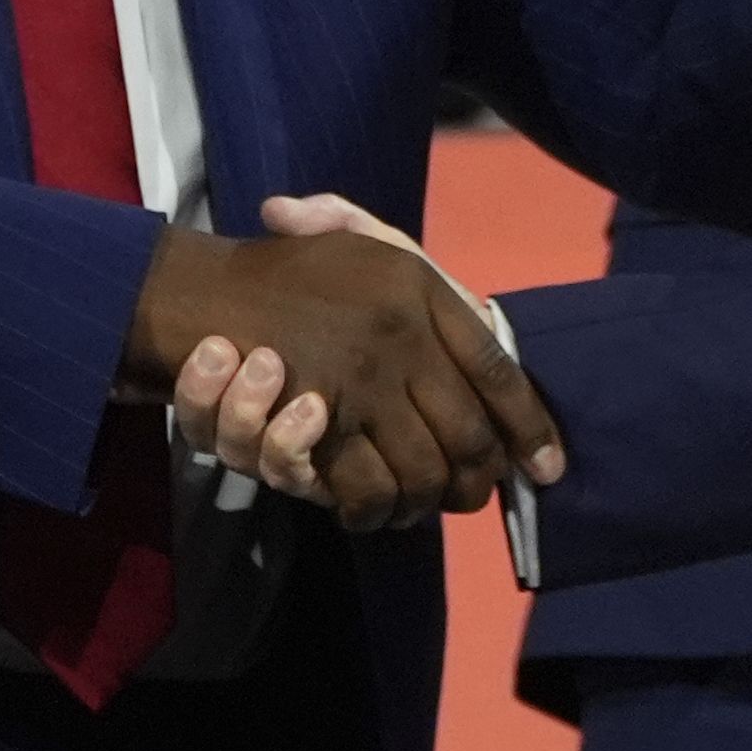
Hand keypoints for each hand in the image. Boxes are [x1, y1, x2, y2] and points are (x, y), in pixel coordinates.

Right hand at [122, 219, 558, 533]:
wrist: (202, 291)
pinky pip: (368, 491)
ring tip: (423, 504)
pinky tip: (373, 509)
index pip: (499, 368)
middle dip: (480, 484)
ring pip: (424, 475)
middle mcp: (403, 338)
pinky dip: (373, 509)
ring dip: (426, 503)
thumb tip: (472, 300)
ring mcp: (363, 386)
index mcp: (420, 288)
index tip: (549, 466)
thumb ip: (391, 241)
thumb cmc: (291, 271)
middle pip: (472, 438)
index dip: (530, 425)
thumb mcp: (354, 241)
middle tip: (472, 499)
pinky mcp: (320, 429)